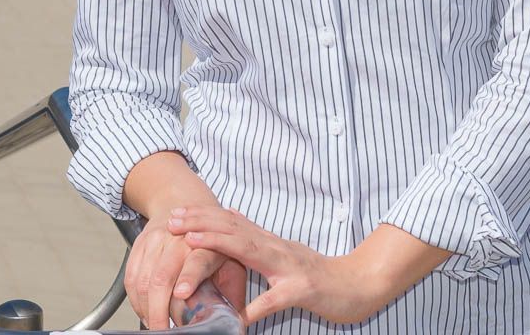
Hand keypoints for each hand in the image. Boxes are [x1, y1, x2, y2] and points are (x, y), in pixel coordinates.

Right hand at [124, 208, 246, 328]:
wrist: (186, 201)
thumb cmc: (212, 242)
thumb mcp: (231, 261)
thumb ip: (232, 292)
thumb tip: (237, 324)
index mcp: (207, 246)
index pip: (197, 262)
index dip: (189, 277)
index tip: (182, 293)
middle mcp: (180, 240)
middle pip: (162, 277)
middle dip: (159, 309)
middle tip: (162, 330)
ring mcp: (157, 240)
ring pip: (143, 279)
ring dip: (145, 308)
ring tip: (154, 323)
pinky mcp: (141, 243)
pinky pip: (131, 276)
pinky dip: (134, 299)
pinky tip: (143, 309)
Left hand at [167, 206, 380, 326]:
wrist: (355, 284)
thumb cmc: (317, 274)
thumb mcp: (282, 252)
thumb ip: (256, 238)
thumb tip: (230, 216)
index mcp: (269, 242)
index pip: (232, 223)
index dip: (203, 216)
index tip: (176, 213)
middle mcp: (276, 248)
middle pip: (234, 230)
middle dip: (202, 223)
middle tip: (173, 220)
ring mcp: (289, 268)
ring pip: (251, 251)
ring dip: (220, 244)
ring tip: (193, 242)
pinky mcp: (302, 291)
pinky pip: (275, 300)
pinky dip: (257, 306)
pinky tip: (238, 316)